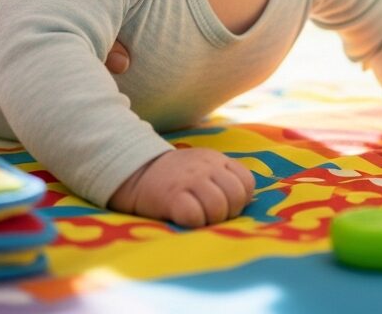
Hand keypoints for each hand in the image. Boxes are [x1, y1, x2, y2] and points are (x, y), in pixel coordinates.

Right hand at [108, 148, 254, 227]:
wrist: (134, 171)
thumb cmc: (173, 177)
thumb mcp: (202, 167)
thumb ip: (223, 177)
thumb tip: (245, 201)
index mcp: (216, 159)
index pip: (246, 182)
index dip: (240, 198)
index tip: (224, 204)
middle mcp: (206, 167)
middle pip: (236, 196)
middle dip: (228, 212)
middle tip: (210, 215)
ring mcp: (189, 180)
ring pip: (218, 207)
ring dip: (210, 219)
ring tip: (197, 217)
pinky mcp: (172, 196)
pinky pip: (195, 216)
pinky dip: (193, 222)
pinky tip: (183, 218)